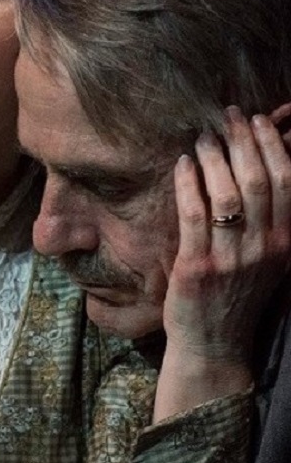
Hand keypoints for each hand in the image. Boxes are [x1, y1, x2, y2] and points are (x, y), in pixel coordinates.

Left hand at [156, 106, 290, 418]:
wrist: (214, 345)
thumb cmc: (238, 295)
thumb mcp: (268, 258)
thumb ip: (271, 219)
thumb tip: (262, 166)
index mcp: (286, 241)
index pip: (286, 180)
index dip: (270, 144)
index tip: (254, 119)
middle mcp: (265, 247)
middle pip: (257, 179)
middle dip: (242, 140)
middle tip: (226, 117)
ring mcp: (231, 258)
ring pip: (226, 192)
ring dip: (213, 157)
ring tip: (202, 138)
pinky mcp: (197, 267)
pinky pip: (193, 214)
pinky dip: (188, 183)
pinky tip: (182, 165)